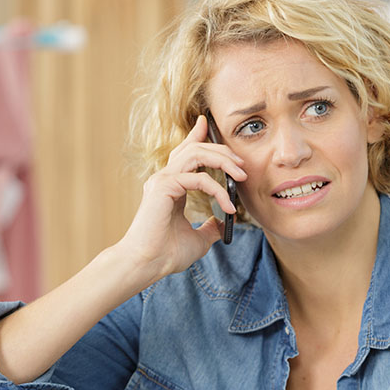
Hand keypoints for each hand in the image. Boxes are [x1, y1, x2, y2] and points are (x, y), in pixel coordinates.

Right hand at [116, 115, 246, 282]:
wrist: (147, 265)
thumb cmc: (166, 254)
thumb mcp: (198, 239)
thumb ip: (210, 227)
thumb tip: (223, 223)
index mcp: (170, 186)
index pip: (185, 153)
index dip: (197, 136)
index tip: (207, 124)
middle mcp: (165, 179)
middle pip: (195, 148)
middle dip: (222, 151)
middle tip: (242, 164)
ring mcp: (162, 180)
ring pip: (196, 154)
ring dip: (223, 161)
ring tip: (242, 176)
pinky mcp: (164, 187)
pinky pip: (198, 178)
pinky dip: (218, 190)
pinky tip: (229, 206)